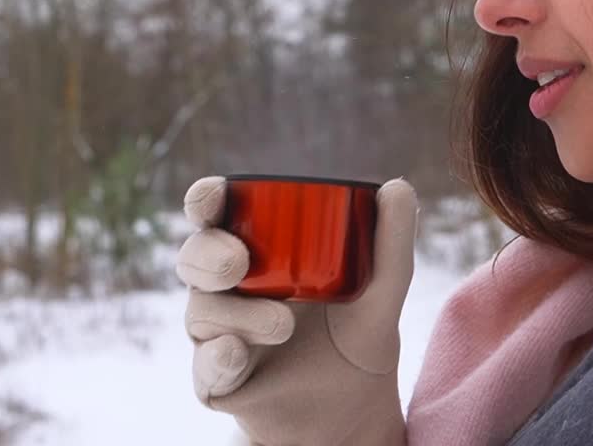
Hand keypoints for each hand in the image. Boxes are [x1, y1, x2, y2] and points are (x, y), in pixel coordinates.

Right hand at [177, 176, 417, 445]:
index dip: (205, 200)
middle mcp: (228, 287)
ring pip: (201, 313)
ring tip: (283, 325)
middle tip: (238, 263)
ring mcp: (218, 334)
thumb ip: (391, 241)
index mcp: (256, 248)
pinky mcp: (218, 381)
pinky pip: (205, 368)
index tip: (212, 197)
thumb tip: (397, 187)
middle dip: (208, 256)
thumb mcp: (383, 287)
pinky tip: (234, 352)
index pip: (217, 216)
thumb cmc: (358, 332)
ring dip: (238, 315)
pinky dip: (217, 358)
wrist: (358, 406)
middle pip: (194, 259)